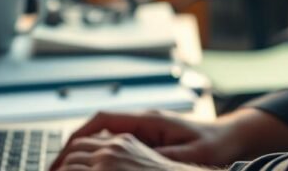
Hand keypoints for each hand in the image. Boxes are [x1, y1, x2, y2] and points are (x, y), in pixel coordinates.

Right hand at [53, 130, 200, 170]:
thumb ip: (162, 159)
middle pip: (98, 129)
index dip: (80, 135)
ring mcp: (145, 131)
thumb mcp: (188, 156)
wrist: (231, 138)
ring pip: (105, 138)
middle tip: (56, 168)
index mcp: (149, 120)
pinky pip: (117, 146)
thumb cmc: (214, 146)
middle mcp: (143, 122)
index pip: (104, 120)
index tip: (64, 152)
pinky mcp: (149, 141)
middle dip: (74, 147)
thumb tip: (130, 162)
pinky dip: (100, 158)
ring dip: (85, 154)